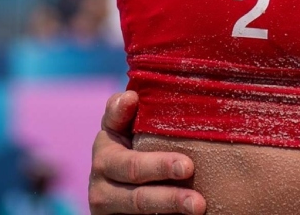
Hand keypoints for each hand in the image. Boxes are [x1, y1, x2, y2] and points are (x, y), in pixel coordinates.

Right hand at [88, 91, 203, 214]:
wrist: (133, 198)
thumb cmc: (149, 153)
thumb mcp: (143, 131)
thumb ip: (143, 112)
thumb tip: (132, 95)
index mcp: (108, 138)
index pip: (112, 120)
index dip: (121, 112)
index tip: (134, 101)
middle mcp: (101, 168)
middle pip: (131, 166)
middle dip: (159, 166)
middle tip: (188, 166)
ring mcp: (104, 200)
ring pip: (137, 201)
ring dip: (168, 201)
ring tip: (197, 204)